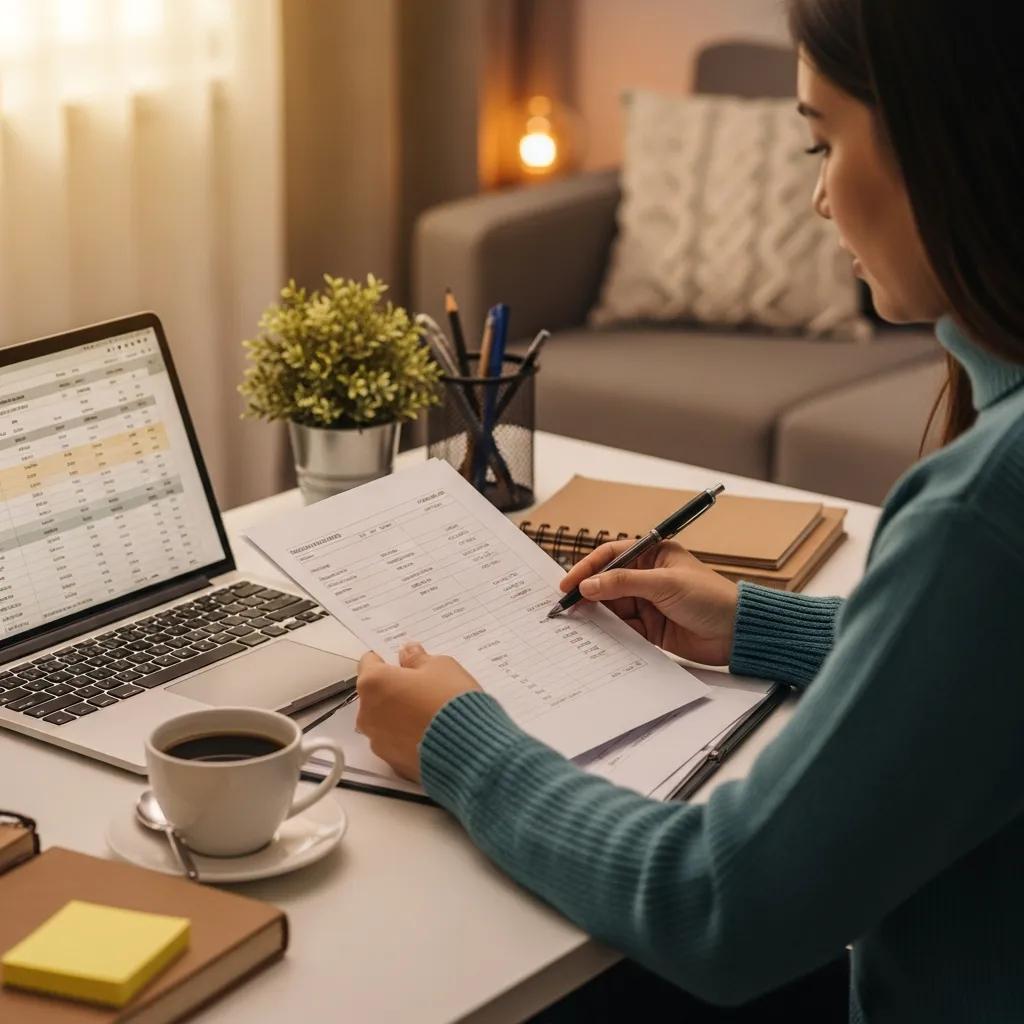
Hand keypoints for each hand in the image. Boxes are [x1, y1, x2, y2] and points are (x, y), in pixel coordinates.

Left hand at [356, 643, 482, 781]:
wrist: (471, 751)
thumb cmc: (452, 702)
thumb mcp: (441, 667)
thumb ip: (417, 659)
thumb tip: (408, 654)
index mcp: (374, 683)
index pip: (370, 662)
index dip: (388, 659)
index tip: (404, 661)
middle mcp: (368, 714)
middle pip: (376, 694)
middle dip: (395, 689)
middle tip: (424, 687)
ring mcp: (379, 742)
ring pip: (385, 720)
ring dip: (401, 714)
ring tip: (431, 712)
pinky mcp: (393, 763)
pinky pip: (397, 743)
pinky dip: (409, 736)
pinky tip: (433, 733)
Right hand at [560, 539, 739, 665]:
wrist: (738, 633)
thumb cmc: (711, 598)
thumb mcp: (665, 584)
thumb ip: (624, 583)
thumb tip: (589, 584)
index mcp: (654, 555)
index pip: (612, 555)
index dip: (588, 567)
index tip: (569, 582)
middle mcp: (648, 577)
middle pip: (608, 583)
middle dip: (588, 593)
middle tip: (567, 605)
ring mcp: (649, 604)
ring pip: (613, 607)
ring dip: (597, 614)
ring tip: (578, 622)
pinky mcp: (651, 629)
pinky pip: (623, 628)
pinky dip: (611, 632)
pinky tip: (598, 636)